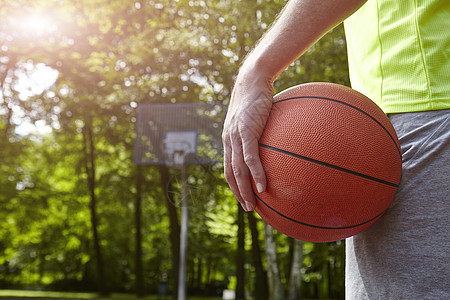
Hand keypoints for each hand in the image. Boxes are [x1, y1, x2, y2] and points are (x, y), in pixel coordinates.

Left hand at [222, 66, 273, 211]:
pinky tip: (263, 187)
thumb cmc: (258, 97)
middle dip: (238, 193)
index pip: (228, 168)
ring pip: (238, 170)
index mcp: (230, 140)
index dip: (234, 185)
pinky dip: (256, 174)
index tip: (243, 197)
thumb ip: (262, 132)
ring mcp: (236, 137)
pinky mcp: (246, 131)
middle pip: (230, 174)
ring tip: (253, 204)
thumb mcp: (258, 117)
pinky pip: (250, 158)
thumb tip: (277, 142)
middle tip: (248, 208)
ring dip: (245, 190)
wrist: (252, 79)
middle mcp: (229, 141)